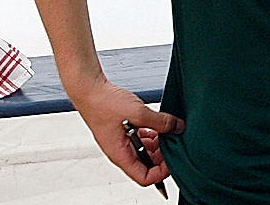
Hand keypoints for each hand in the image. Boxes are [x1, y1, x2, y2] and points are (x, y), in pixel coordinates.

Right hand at [69, 77, 183, 188]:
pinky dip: (153, 134)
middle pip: (146, 165)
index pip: (143, 177)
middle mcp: (121, 151)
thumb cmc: (104, 104)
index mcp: (120, 154)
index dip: (161, 172)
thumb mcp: (139, 113)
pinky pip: (142, 139)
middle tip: (174, 142)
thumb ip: (161, 122)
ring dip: (159, 144)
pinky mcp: (124, 131)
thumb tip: (178, 127)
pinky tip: (159, 124)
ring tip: (168, 130)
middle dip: (162, 156)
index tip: (173, 161)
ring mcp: (122, 141)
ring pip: (145, 151)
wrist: (91, 90)